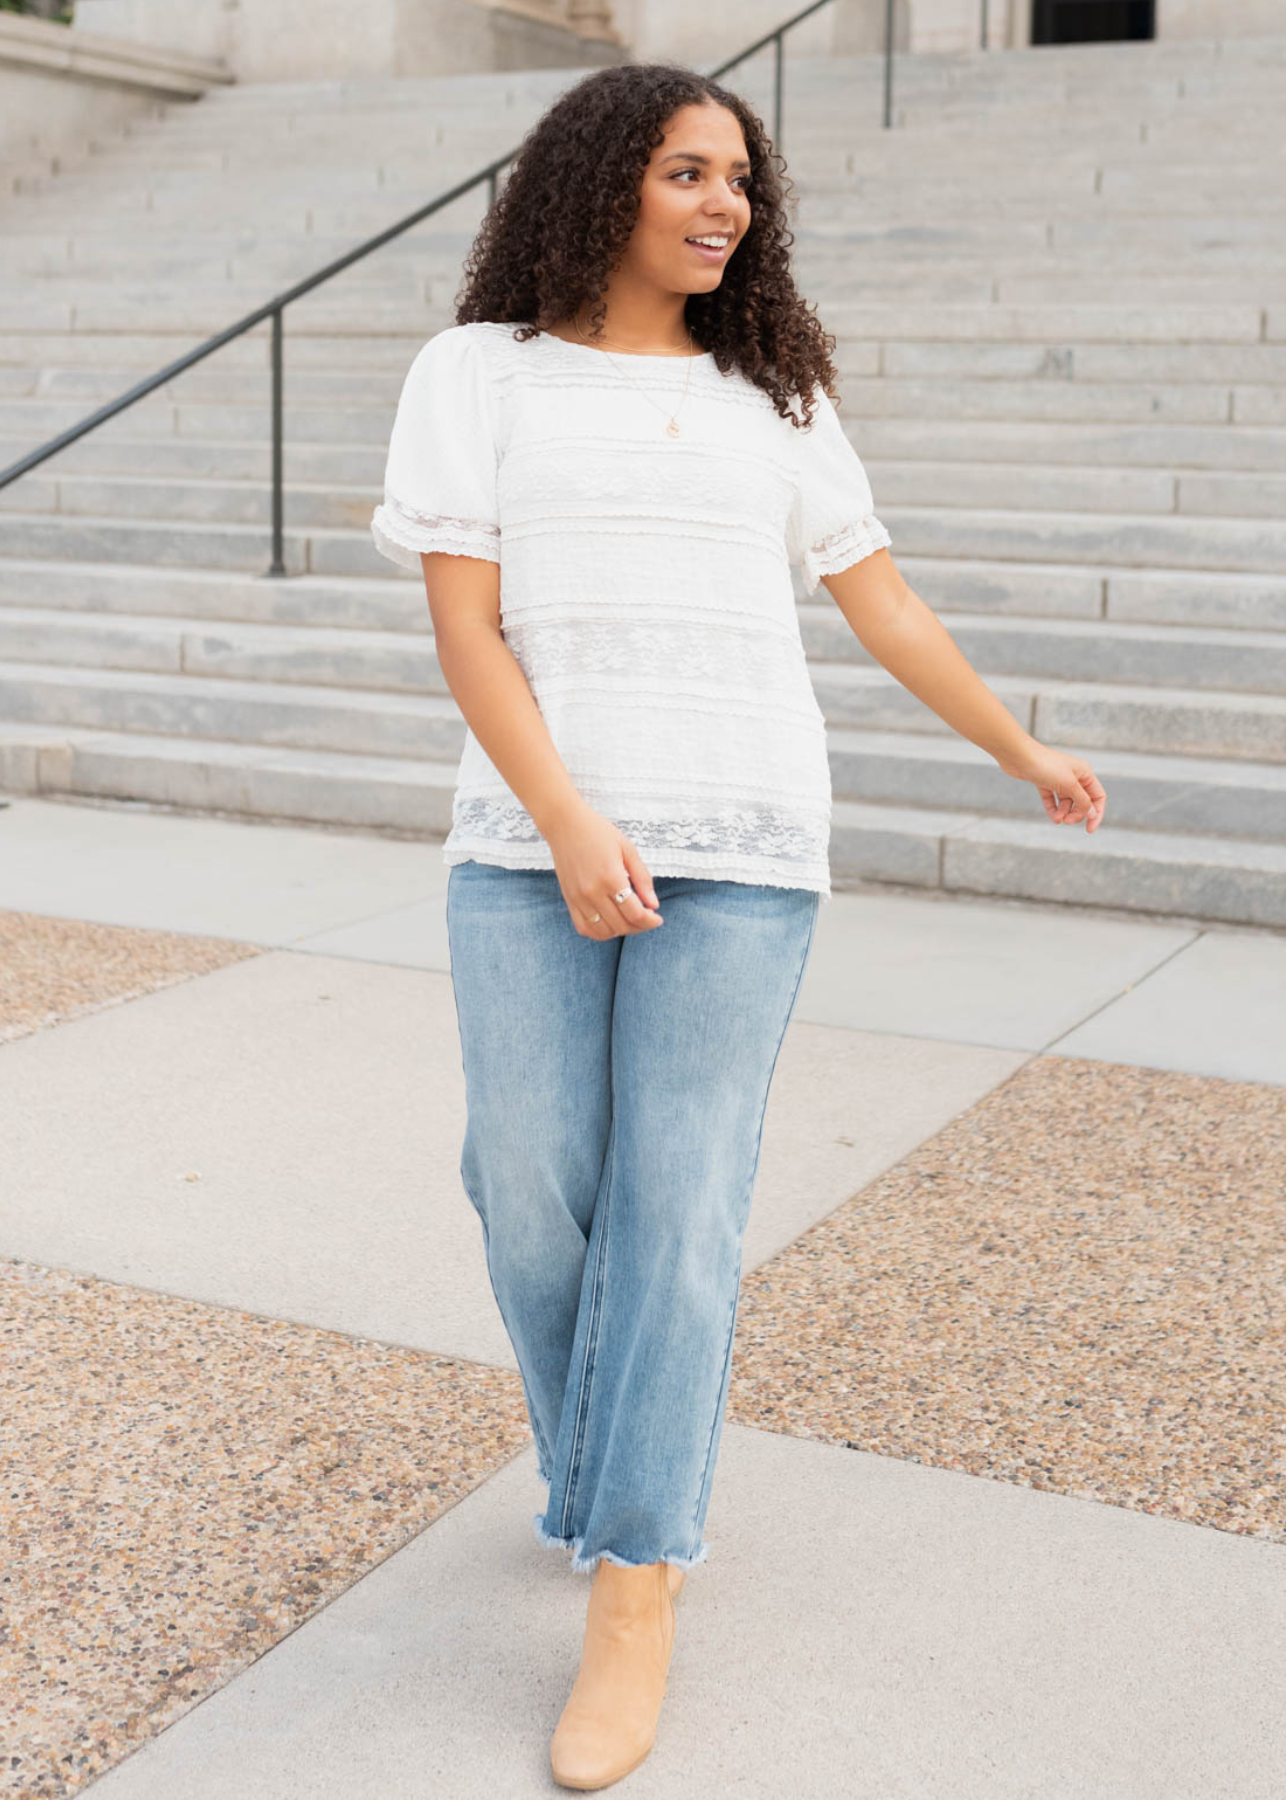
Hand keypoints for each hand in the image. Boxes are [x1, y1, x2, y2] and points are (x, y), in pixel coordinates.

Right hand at [541, 799, 663, 937]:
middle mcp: (592, 891)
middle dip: (640, 926)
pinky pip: (584, 928)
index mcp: (611, 877)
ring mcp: (578, 898)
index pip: (635, 913)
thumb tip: (654, 905)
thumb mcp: (628, 849)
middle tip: (647, 918)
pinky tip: (611, 923)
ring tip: (630, 920)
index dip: (650, 921)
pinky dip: (600, 932)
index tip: (658, 918)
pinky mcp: (569, 900)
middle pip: (621, 925)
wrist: (565, 824)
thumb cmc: (599, 832)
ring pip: (604, 932)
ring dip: (621, 931)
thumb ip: (642, 878)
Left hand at [995, 738, 1106, 831]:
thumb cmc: (1046, 766)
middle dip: (1076, 814)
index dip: (1096, 813)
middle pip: (1082, 801)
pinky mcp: (1044, 783)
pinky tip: (1053, 818)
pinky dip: (1053, 809)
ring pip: (1066, 802)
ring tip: (1057, 819)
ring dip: (1063, 813)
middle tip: (1067, 821)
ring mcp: (1058, 779)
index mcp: (1085, 773)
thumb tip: (1093, 813)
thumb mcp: (1069, 785)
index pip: (1098, 797)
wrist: (1019, 757)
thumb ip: (1082, 800)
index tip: (1089, 829)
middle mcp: (1074, 776)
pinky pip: (1052, 800)